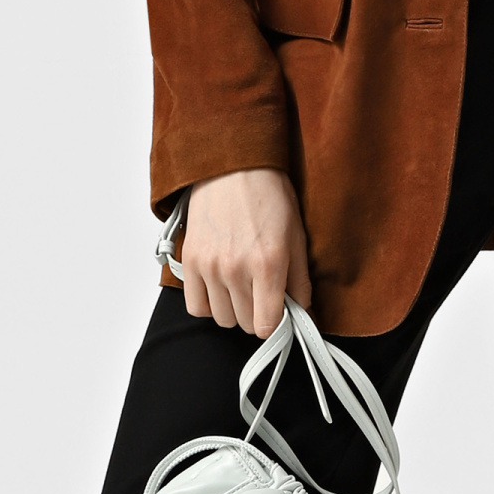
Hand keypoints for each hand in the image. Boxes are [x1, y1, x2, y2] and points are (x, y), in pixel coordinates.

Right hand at [178, 169, 312, 336]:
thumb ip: (300, 281)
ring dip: (234, 309)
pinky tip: (220, 288)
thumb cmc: (268, 197)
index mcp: (268, 264)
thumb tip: (303, 313)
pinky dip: (209, 304)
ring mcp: (210, 266)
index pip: (267, 326)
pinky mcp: (190, 261)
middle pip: (245, 324)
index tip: (278, 315)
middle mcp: (236, 269)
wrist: (233, 167)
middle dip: (257, 314)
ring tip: (241, 286)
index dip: (276, 326)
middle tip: (262, 293)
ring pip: (222, 318)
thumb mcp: (297, 237)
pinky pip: (196, 306)